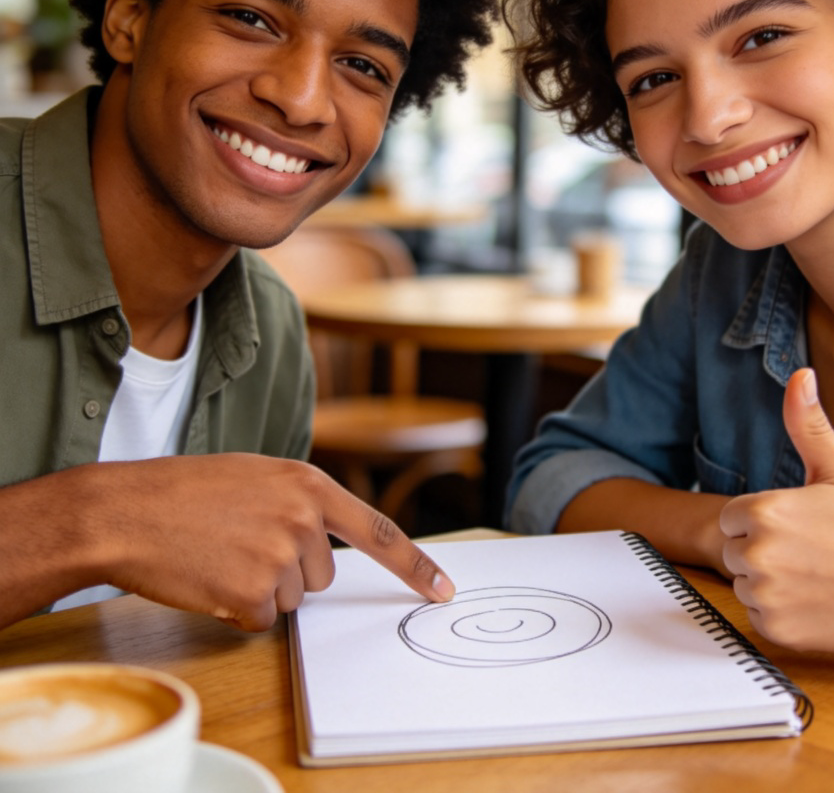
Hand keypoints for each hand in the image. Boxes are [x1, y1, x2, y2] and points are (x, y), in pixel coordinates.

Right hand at [85, 454, 453, 629]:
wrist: (127, 510)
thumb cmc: (186, 491)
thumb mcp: (257, 476)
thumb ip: (300, 504)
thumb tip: (323, 547)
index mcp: (309, 484)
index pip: (380, 530)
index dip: (415, 565)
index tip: (443, 590)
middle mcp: (304, 519)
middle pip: (322, 575)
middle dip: (287, 570)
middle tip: (239, 544)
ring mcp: (280, 557)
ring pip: (291, 599)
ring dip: (259, 588)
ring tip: (219, 555)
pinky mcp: (252, 594)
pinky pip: (261, 620)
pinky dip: (235, 610)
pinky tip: (209, 578)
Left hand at [718, 368, 833, 653]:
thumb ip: (807, 423)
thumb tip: (800, 377)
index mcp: (763, 510)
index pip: (732, 518)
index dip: (762, 522)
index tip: (798, 528)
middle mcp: (757, 553)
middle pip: (735, 551)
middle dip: (763, 551)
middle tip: (811, 553)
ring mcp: (766, 594)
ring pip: (746, 584)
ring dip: (771, 582)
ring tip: (816, 576)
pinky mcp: (777, 630)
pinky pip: (760, 617)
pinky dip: (781, 614)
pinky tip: (816, 602)